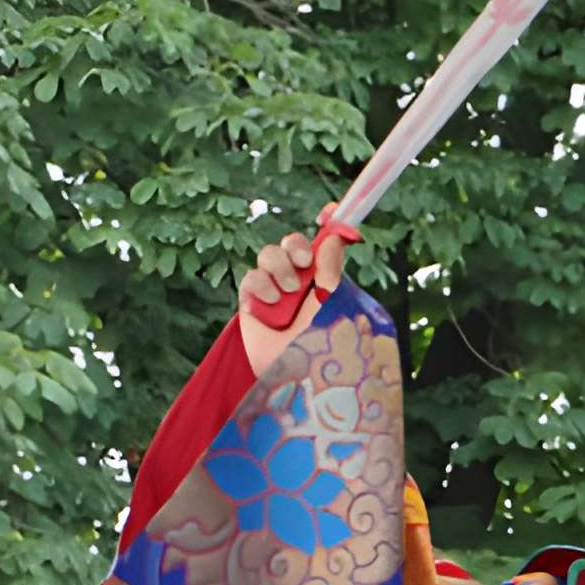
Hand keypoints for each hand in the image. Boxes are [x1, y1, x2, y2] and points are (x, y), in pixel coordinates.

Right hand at [236, 226, 348, 374]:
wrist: (292, 374)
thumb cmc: (320, 345)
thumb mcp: (331, 305)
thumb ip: (331, 270)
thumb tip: (333, 236)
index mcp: (325, 281)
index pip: (325, 246)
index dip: (329, 224)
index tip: (332, 209)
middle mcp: (301, 282)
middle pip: (293, 243)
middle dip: (296, 245)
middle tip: (304, 262)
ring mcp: (275, 291)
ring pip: (270, 254)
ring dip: (279, 266)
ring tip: (287, 291)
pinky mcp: (252, 301)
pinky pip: (252, 276)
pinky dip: (261, 285)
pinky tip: (269, 303)